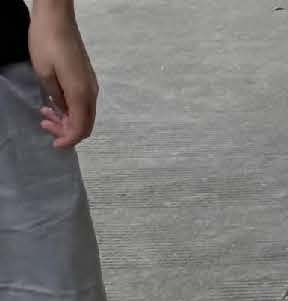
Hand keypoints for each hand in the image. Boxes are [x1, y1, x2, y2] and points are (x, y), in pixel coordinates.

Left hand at [30, 6, 98, 148]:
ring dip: (67, 120)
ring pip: (84, 114)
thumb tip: (63, 111)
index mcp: (81, 94)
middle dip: (66, 131)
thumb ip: (56, 98)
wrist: (57, 17)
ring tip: (46, 114)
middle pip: (85, 125)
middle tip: (45, 126)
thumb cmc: (47, 42)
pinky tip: (55, 103)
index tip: (55, 145)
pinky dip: (70, 110)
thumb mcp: (44, 73)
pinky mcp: (87, 78)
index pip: (79, 128)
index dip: (68, 140)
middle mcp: (90, 93)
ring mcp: (91, 85)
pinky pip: (83, 103)